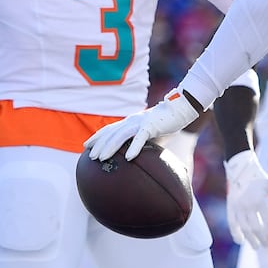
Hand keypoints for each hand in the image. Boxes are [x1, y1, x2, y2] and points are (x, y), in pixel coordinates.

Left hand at [85, 89, 202, 161]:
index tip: (86, 145)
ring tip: (101, 158)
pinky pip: (140, 138)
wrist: (180, 109)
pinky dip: (133, 148)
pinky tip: (128, 158)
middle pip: (111, 133)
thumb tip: (140, 156)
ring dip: (109, 147)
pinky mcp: (151, 126)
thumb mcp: (152, 133)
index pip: (110, 129)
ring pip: (120, 136)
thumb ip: (144, 141)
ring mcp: (140, 123)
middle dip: (99, 144)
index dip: (97, 137)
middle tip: (90, 156)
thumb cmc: (167, 122)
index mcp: (131, 122)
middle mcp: (132, 121)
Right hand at [225, 151, 267, 248]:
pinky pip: (232, 223)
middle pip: (256, 227)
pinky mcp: (230, 207)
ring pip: (244, 228)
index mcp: (259, 199)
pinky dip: (235, 233)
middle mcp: (247, 204)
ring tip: (257, 246)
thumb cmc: (259, 178)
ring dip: (251, 239)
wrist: (240, 169)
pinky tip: (240, 241)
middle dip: (263, 238)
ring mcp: (237, 207)